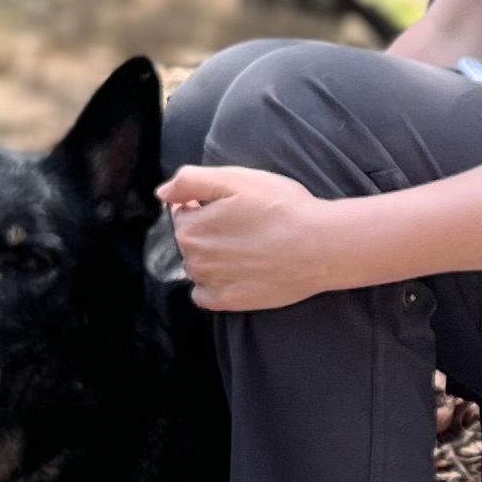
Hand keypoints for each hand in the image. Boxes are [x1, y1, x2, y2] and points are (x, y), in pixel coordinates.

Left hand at [158, 163, 351, 312]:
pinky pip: (204, 294)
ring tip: (247, 246)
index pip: (182, 213)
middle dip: (208, 230)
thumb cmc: (281, 208)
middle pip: (189, 240)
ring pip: (197, 266)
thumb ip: (190, 181)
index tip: (232, 205)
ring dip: (212, 256)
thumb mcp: (235, 179)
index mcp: (190, 228)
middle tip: (244, 223)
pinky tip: (238, 271)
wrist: (320, 246)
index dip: (205, 205)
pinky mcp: (229, 302)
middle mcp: (194, 259)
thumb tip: (162, 194)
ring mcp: (211, 284)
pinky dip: (214, 284)